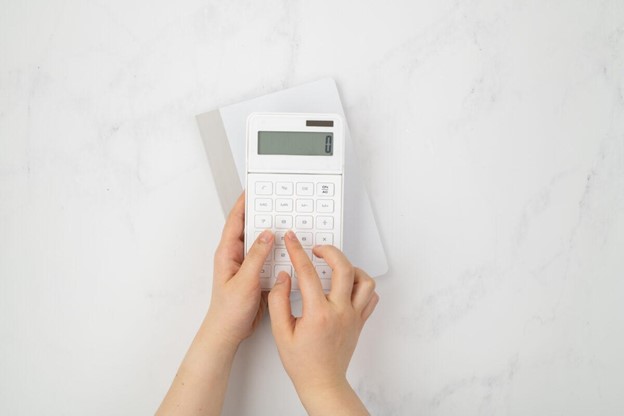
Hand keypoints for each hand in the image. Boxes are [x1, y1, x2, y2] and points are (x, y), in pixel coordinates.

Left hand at [157, 192, 274, 415]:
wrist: (229, 333)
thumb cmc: (228, 311)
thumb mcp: (244, 281)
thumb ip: (256, 257)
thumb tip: (267, 235)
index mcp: (228, 253)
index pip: (235, 221)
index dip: (243, 203)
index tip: (254, 189)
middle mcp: (237, 257)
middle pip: (251, 228)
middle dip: (263, 214)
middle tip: (277, 202)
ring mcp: (247, 266)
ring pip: (263, 243)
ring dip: (274, 235)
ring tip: (288, 222)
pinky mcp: (257, 275)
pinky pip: (270, 258)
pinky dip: (280, 253)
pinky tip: (291, 251)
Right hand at [268, 230, 378, 413]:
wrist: (322, 382)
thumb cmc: (302, 362)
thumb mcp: (280, 332)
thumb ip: (279, 301)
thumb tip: (284, 276)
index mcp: (318, 314)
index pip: (307, 273)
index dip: (297, 251)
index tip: (292, 240)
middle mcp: (340, 312)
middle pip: (343, 268)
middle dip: (330, 251)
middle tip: (317, 249)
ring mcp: (354, 316)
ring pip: (365, 281)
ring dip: (351, 268)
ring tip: (335, 267)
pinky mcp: (360, 322)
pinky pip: (371, 297)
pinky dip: (362, 285)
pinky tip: (347, 285)